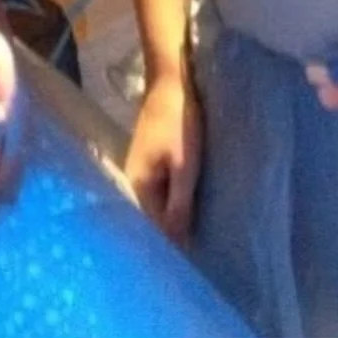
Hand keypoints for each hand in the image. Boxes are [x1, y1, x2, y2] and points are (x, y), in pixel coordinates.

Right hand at [124, 73, 201, 242]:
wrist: (172, 80)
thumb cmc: (179, 122)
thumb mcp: (184, 166)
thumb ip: (179, 205)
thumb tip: (179, 245)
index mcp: (137, 185)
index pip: (154, 229)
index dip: (175, 244)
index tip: (197, 257)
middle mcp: (133, 180)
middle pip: (154, 216)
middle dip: (174, 230)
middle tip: (203, 246)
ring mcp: (141, 168)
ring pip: (159, 202)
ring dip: (176, 213)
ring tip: (201, 228)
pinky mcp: (151, 158)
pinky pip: (162, 188)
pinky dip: (175, 196)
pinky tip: (191, 201)